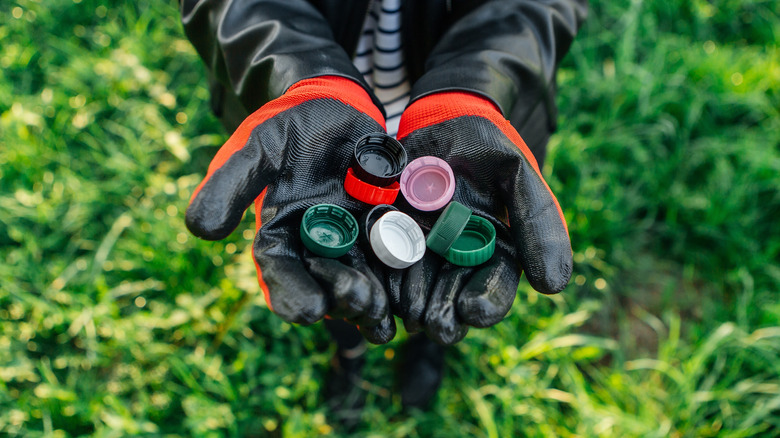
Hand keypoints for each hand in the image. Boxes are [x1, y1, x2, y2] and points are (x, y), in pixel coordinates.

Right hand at [186, 76, 395, 337]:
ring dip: (375, 299)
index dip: (292, 294)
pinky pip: (398, 254)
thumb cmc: (288, 126)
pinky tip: (417, 290)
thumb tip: (200, 230)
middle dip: (342, 298)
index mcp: (281, 237)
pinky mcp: (389, 228)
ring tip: (385, 315)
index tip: (306, 311)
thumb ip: (231, 184)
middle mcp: (317, 248)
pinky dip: (406, 272)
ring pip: (365, 278)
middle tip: (359, 306)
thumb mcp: (257, 147)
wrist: (335, 107)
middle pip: (327, 283)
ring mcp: (355, 241)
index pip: (281, 273)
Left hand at [391, 91, 572, 344]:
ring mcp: (423, 254)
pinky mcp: (389, 240)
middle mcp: (458, 262)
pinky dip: (381, 278)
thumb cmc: (486, 147)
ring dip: (411, 304)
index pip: (494, 288)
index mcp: (496, 253)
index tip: (474, 311)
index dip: (487, 303)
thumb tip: (554, 286)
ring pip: (415, 291)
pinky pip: (383, 266)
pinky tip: (378, 287)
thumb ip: (538, 222)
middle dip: (444, 315)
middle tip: (434, 324)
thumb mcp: (516, 173)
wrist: (439, 121)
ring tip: (406, 310)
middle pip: (452, 300)